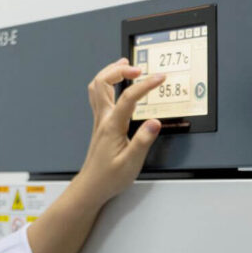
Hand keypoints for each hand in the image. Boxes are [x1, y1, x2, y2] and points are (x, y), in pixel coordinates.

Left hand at [74, 58, 165, 205]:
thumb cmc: (109, 177)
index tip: (160, 78)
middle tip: (138, 69)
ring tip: (124, 65)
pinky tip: (115, 84)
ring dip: (110, 72)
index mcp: (112, 126)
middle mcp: (103, 119)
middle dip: (120, 70)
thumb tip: (154, 123)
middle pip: (103, 82)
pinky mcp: (100, 124)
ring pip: (97, 87)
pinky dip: (106, 83)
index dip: (145, 84)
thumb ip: (143, 141)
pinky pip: (97, 95)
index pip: (129, 97)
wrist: (91, 187)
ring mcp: (99, 120)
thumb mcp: (131, 163)